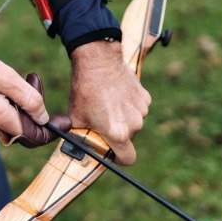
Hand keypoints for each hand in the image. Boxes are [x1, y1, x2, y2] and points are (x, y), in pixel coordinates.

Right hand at [0, 49, 61, 143]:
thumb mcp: (3, 76)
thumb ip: (27, 98)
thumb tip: (44, 117)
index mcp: (2, 121)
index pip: (36, 137)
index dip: (53, 130)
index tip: (65, 120)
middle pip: (28, 131)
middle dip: (37, 110)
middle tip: (32, 79)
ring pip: (16, 126)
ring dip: (23, 106)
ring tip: (21, 79)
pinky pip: (4, 122)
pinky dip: (11, 108)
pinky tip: (5, 88)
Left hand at [68, 40, 150, 164]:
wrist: (98, 61)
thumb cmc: (85, 91)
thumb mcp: (77, 119)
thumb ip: (82, 137)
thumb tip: (80, 148)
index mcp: (118, 133)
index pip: (128, 159)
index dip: (119, 158)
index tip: (112, 151)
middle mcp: (134, 124)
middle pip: (128, 139)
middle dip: (117, 134)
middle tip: (102, 121)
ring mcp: (142, 110)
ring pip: (133, 122)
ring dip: (123, 118)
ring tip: (108, 104)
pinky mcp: (145, 97)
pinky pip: (137, 108)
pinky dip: (129, 105)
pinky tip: (116, 95)